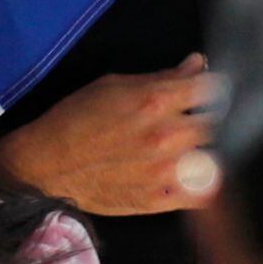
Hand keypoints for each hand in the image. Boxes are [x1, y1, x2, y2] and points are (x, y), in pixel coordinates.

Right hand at [0, 62, 215, 218]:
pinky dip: (203, 184)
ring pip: (214, 158)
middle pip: (216, 125)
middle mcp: (167, 136)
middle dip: (210, 120)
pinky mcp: (159, 199)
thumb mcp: (114, 86)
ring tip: (192, 149)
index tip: (212, 93)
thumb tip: (197, 64)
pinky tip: (192, 174)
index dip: (216, 89)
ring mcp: (165, 171)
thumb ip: (163, 77)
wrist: (46, 165)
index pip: (213, 90)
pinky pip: (202, 195)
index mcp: (156, 101)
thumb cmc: (76, 120)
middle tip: (197, 121)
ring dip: (207, 151)